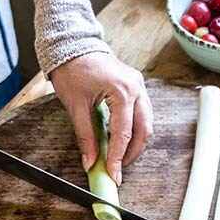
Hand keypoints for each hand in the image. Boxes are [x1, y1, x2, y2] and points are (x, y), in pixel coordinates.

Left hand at [50, 51, 152, 181]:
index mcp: (121, 91)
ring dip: (136, 142)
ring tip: (120, 156)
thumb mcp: (75, 106)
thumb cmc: (72, 69)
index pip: (123, 133)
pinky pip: (143, 113)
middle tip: (118, 168)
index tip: (113, 174)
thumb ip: (85, 136)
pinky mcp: (136, 86)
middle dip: (132, 152)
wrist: (72, 45)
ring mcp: (139, 86)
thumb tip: (90, 161)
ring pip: (147, 123)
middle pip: (143, 130)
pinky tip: (122, 138)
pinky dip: (135, 129)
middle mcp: (136, 88)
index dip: (118, 157)